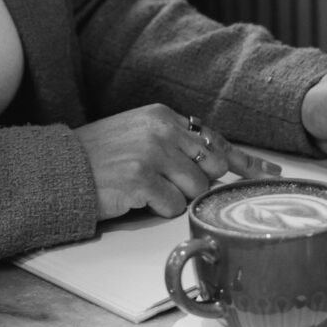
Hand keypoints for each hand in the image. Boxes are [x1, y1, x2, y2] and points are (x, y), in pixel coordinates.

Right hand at [75, 105, 282, 220]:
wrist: (58, 170)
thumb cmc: (98, 158)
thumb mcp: (137, 135)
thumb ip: (173, 143)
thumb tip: (213, 163)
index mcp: (162, 116)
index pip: (214, 138)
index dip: (243, 159)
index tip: (268, 173)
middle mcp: (160, 129)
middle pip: (210, 166)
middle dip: (201, 184)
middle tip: (176, 188)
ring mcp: (152, 154)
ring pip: (194, 189)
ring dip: (174, 199)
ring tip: (144, 191)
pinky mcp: (141, 179)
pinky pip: (172, 207)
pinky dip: (157, 210)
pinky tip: (134, 199)